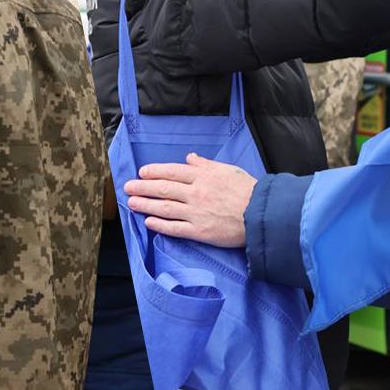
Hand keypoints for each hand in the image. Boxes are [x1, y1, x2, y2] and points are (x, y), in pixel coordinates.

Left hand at [124, 153, 256, 247]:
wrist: (262, 214)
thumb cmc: (248, 190)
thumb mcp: (228, 170)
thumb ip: (206, 164)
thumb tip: (190, 158)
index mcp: (203, 176)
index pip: (172, 171)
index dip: (154, 171)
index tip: (142, 172)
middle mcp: (195, 193)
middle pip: (163, 188)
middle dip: (142, 187)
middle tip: (127, 187)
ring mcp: (196, 213)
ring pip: (164, 207)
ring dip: (145, 204)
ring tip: (132, 203)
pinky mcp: (200, 231)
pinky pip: (175, 228)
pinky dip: (159, 225)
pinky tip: (148, 222)